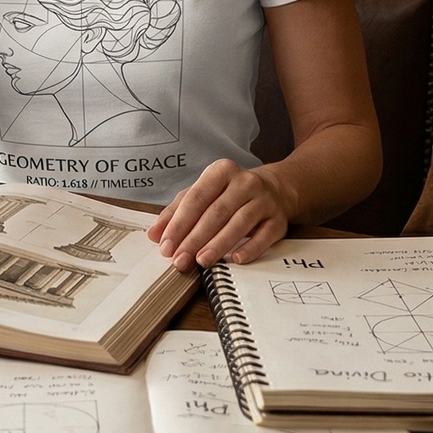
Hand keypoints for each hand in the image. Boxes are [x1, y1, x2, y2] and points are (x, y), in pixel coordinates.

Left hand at [147, 159, 289, 270]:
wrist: (275, 188)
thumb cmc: (230, 193)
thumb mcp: (202, 194)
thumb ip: (177, 211)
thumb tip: (154, 234)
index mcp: (220, 171)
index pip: (195, 198)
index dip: (179, 223)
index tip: (166, 246)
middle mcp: (244, 182)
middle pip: (215, 212)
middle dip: (195, 238)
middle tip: (180, 260)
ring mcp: (263, 200)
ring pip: (239, 223)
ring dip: (218, 244)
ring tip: (202, 261)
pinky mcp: (278, 219)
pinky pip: (265, 235)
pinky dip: (250, 248)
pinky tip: (236, 259)